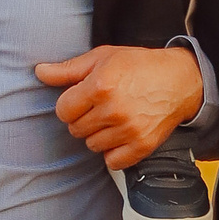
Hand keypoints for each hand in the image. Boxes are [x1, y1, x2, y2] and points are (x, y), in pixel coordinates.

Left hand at [34, 44, 205, 170]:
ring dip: (99, 134)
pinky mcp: (142, 146)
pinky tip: (122, 134)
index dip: (70, 104)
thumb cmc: (138, 65)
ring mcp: (129, 130)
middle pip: (76, 129)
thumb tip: (39, 72)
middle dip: (84, 118)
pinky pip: (111, 161)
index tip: (84, 97)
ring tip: (115, 117)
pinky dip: (114, 151)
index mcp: (100, 85)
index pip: (63, 111)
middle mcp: (113, 110)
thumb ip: (68, 69)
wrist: (180, 80)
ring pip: (92, 145)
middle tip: (102, 105)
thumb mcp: (102, 58)